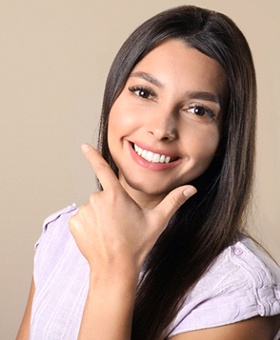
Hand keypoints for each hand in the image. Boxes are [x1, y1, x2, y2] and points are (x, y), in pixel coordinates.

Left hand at [69, 144, 196, 276]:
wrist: (115, 269)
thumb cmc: (137, 244)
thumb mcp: (157, 221)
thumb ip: (174, 201)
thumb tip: (192, 188)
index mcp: (116, 195)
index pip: (102, 169)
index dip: (92, 156)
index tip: (83, 145)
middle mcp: (97, 199)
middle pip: (103, 196)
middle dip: (110, 207)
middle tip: (120, 225)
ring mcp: (84, 211)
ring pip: (92, 208)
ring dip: (99, 217)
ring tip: (110, 233)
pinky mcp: (74, 223)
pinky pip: (82, 219)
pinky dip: (88, 226)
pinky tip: (98, 237)